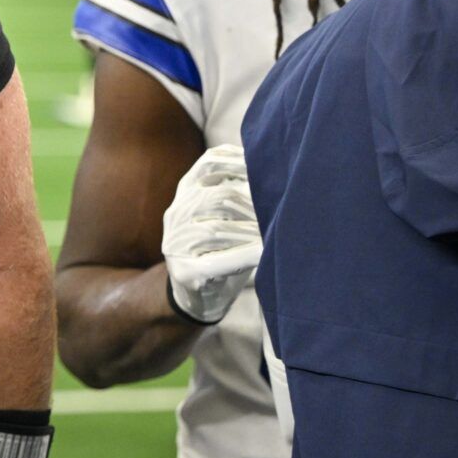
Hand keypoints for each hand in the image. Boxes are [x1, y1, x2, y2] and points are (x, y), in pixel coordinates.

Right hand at [162, 143, 260, 324]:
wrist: (200, 295)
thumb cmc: (225, 248)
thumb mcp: (227, 214)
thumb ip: (240, 190)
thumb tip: (278, 164)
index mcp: (186, 193)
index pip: (208, 164)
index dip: (240, 161)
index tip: (270, 166)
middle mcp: (176, 214)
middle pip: (216, 197)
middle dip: (253, 204)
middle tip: (282, 211)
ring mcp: (175, 244)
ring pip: (215, 230)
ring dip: (251, 232)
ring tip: (275, 235)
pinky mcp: (184, 272)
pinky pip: (217, 262)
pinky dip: (244, 257)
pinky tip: (263, 255)